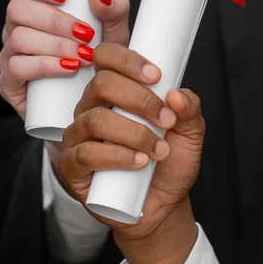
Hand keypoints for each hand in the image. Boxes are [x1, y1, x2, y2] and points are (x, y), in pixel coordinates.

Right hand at [0, 0, 129, 117]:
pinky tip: (67, 68)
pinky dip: (45, 65)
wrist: (94, 106)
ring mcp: (9, 55)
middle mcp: (15, 27)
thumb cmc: (100, 62)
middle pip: (17, 9)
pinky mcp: (8, 83)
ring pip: (18, 38)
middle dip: (55, 19)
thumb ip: (114, 10)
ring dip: (55, 44)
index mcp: (33, 6)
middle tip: (86, 34)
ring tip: (83, 55)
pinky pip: (17, 67)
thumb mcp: (114, 33)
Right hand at [57, 43, 204, 244]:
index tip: (156, 76)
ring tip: (158, 151)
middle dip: (138, 99)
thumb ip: (189, 110)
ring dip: (133, 133)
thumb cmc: (169, 164)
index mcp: (114, 91)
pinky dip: (117, 156)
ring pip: (95, 119)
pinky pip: (86, 153)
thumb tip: (176, 94)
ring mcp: (78, 136)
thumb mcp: (189, 133)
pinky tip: (140, 163)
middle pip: (101, 84)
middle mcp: (91, 108)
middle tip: (166, 120)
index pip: (106, 57)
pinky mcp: (73, 166)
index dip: (127, 60)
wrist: (162, 206)